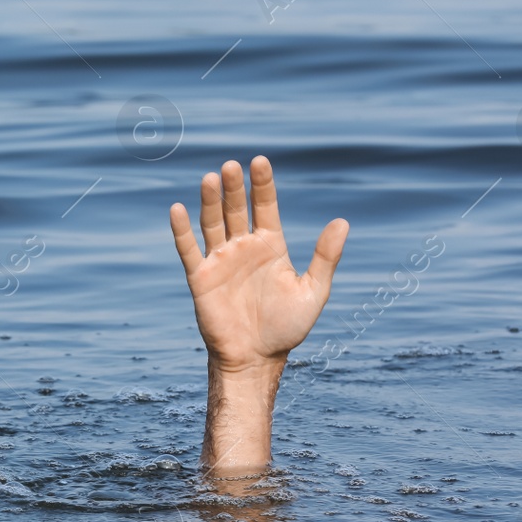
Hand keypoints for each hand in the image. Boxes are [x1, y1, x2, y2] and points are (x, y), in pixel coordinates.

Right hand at [170, 157, 347, 371]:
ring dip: (210, 201)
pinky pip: (189, 250)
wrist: (256, 359)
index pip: (265, 206)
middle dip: (234, 188)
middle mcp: (243, 248)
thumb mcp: (313, 291)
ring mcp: (220, 260)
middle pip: (235, 209)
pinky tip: (178, 209)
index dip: (262, 185)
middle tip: (231, 166)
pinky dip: (181, 230)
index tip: (260, 162)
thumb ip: (325, 257)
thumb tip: (343, 221)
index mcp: (271, 246)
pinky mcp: (201, 278)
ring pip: (212, 223)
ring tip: (211, 178)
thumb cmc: (286, 328)